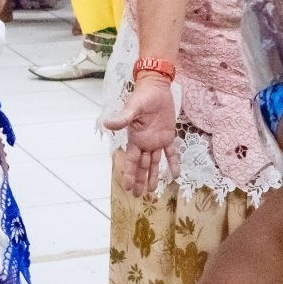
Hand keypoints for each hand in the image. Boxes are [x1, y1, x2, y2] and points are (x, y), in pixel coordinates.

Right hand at [105, 75, 178, 196]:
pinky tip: (175, 175)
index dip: (128, 174)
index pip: (131, 161)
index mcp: (135, 139)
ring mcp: (156, 140)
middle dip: (138, 180)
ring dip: (153, 176)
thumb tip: (107, 124)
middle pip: (141, 166)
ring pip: (154, 163)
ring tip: (152, 191)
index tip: (126, 188)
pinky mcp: (168, 136)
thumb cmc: (142, 96)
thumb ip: (122, 118)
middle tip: (137, 195)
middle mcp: (144, 143)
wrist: (156, 88)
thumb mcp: (132, 107)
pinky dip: (173, 163)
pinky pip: (171, 152)